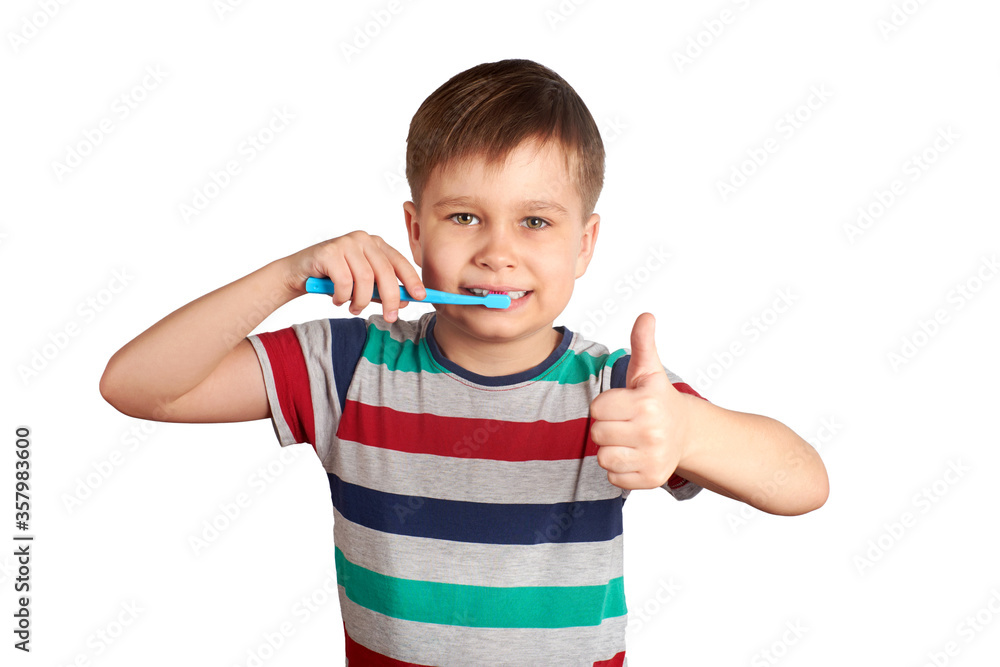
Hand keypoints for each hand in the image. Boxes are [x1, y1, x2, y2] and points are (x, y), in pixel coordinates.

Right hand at [282, 231, 424, 322]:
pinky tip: (336, 298)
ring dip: (360, 301)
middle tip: (390, 317)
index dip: (411, 280)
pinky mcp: (328, 251)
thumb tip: (404, 301)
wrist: (299, 274)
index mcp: (375, 244)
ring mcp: (345, 243)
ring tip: (353, 308)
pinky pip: (344, 282)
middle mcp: (363, 239)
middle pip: (384, 272)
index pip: (399, 262)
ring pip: (365, 280)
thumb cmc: (333, 279)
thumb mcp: (362, 286)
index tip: (421, 297)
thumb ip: (382, 290)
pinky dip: (342, 297)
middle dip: (390, 299)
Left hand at [589, 313, 690, 489]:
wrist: (686, 433)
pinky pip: (612, 477)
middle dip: (606, 427)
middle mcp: (652, 431)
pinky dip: (619, 470)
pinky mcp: (651, 479)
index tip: (620, 405)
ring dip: (610, 449)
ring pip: (603, 458)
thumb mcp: (649, 370)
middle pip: (597, 434)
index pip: (597, 409)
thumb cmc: (657, 399)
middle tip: (624, 423)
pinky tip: (634, 456)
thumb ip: (642, 343)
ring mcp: (653, 457)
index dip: (604, 406)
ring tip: (627, 440)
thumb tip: (646, 316)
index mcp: (647, 403)